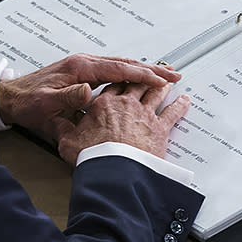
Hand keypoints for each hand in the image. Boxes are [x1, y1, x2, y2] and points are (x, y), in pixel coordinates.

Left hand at [0, 53, 180, 141]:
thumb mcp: (45, 104)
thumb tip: (89, 91)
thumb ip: (68, 97)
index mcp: (79, 68)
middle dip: (151, 69)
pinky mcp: (82, 73)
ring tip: (165, 74)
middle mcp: (84, 62)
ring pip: (121, 65)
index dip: (143, 74)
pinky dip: (130, 72)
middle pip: (125, 63)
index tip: (163, 79)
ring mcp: (84, 66)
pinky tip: (139, 78)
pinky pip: (113, 70)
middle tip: (175, 75)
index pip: (118, 69)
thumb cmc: (27, 102)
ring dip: (143, 69)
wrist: (9, 97)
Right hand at [55, 82, 189, 164]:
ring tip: (168, 80)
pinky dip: (180, 105)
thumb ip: (64, 129)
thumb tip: (57, 123)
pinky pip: (173, 112)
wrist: (113, 171)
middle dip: (144, 76)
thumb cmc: (93, 157)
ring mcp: (144, 114)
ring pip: (155, 93)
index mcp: (103, 104)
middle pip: (136, 85)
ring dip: (162, 86)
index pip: (112, 86)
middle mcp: (125, 105)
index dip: (119, 80)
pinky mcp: (160, 128)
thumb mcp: (67, 141)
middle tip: (151, 70)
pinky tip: (185, 100)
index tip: (124, 76)